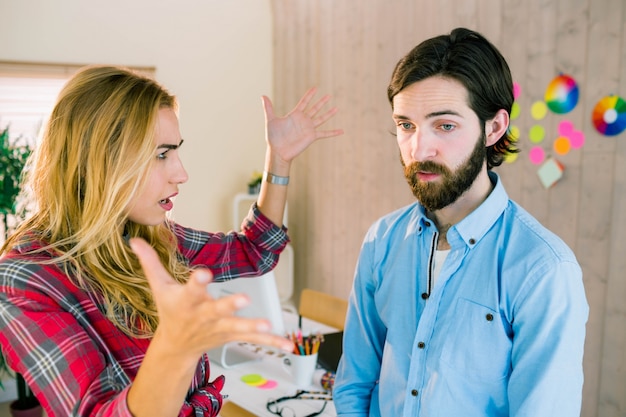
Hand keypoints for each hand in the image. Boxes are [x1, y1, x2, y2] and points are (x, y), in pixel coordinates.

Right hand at [130, 238, 293, 357]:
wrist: (175, 347)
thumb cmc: (170, 311)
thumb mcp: (159, 286)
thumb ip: (150, 262)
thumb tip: (134, 240)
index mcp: (187, 301)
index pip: (192, 288)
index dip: (198, 281)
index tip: (204, 272)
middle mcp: (203, 316)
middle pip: (216, 310)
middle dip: (229, 305)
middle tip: (244, 299)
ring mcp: (219, 328)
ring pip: (237, 327)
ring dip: (252, 327)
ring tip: (266, 325)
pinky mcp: (232, 336)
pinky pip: (253, 340)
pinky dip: (271, 342)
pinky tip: (288, 344)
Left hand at [262, 87, 343, 163]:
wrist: (278, 151)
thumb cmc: (273, 137)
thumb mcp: (270, 120)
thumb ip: (268, 108)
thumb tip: (263, 95)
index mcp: (295, 115)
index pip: (304, 102)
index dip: (309, 95)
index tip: (315, 88)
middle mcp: (303, 120)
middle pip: (315, 108)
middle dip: (321, 102)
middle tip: (329, 95)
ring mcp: (308, 128)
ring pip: (321, 119)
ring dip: (329, 114)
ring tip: (336, 109)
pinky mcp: (312, 136)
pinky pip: (325, 133)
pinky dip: (333, 132)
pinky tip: (341, 131)